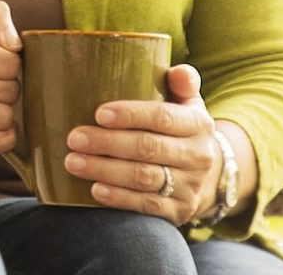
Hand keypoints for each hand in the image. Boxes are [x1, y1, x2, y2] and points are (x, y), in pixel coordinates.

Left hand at [63, 64, 220, 223]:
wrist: (209, 176)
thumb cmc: (181, 129)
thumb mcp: (187, 103)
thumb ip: (181, 82)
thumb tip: (178, 70)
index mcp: (198, 123)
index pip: (163, 117)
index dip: (131, 115)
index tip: (98, 113)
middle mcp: (199, 156)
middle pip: (148, 148)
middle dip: (107, 143)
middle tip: (73, 138)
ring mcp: (190, 186)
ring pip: (144, 178)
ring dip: (105, 170)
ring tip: (73, 162)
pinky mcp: (180, 212)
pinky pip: (147, 206)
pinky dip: (119, 198)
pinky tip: (95, 190)